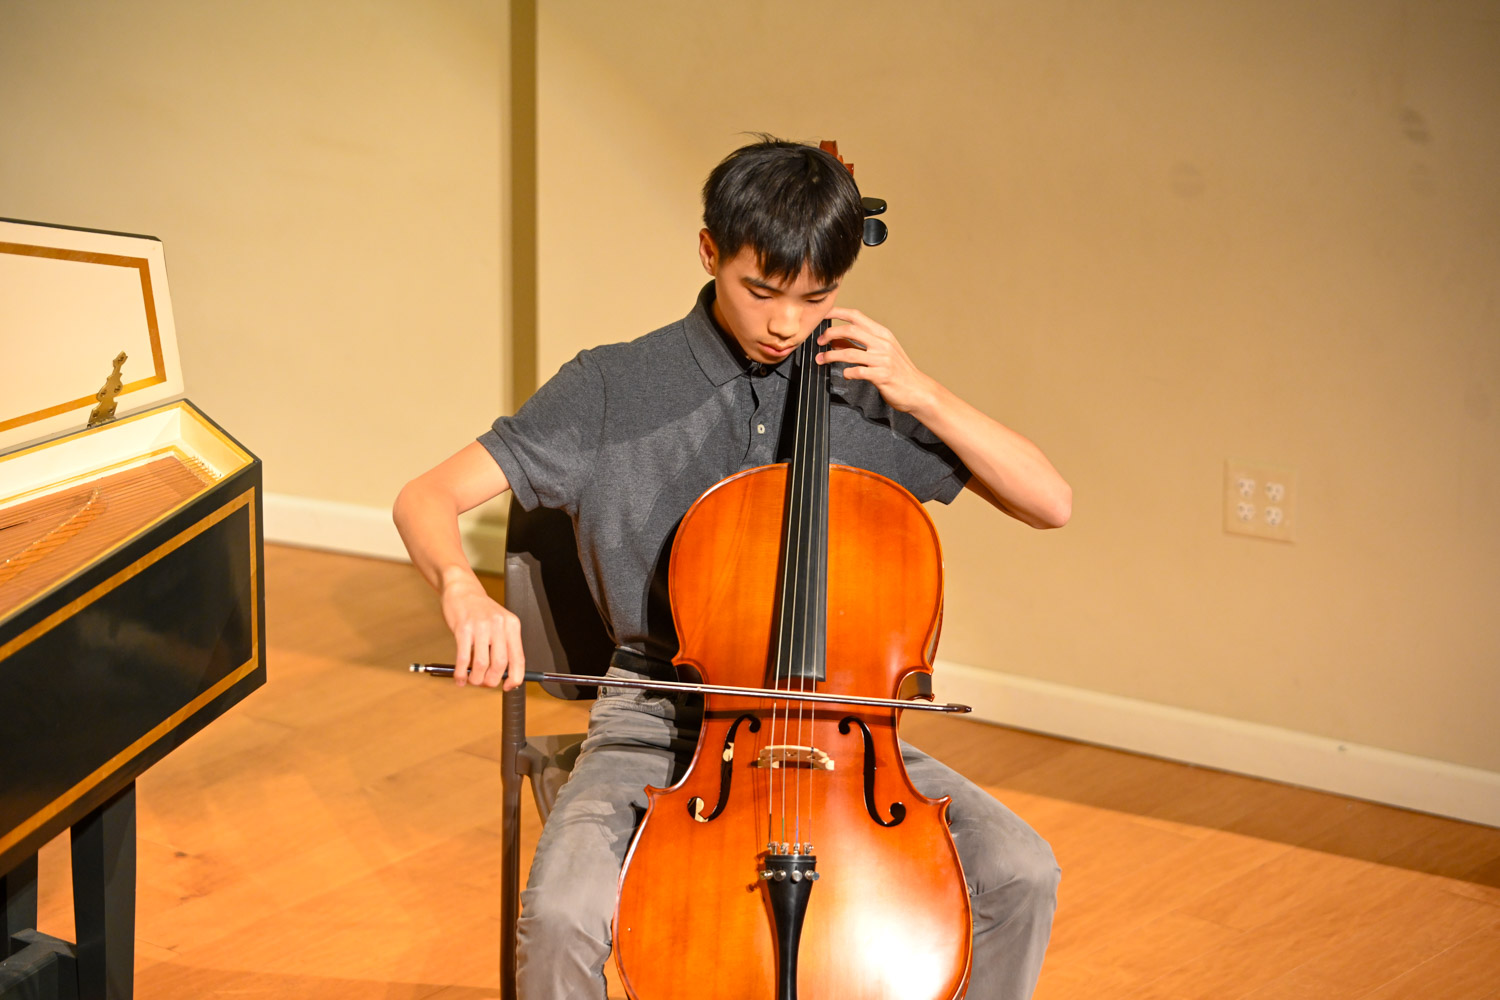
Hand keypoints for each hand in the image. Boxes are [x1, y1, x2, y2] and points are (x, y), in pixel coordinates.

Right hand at [440, 573, 525, 689]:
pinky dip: (461, 672)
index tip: (508, 686)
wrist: (462, 589)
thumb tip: (503, 676)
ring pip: (482, 664)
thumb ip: (503, 646)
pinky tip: (459, 678)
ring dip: (476, 678)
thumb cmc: (480, 610)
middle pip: (500, 664)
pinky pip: (464, 657)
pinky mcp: (463, 628)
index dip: (515, 678)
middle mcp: (499, 625)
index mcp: (512, 625)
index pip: (518, 658)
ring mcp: (480, 626)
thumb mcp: (499, 623)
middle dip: (492, 680)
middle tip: (484, 684)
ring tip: (471, 680)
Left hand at [816, 307, 937, 414]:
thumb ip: (858, 345)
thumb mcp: (880, 353)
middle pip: (851, 330)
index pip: (856, 316)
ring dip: (831, 356)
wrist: (918, 390)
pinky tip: (846, 374)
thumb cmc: (898, 371)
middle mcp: (883, 343)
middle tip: (819, 341)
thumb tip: (834, 341)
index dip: (837, 313)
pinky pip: (857, 372)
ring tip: (821, 359)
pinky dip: (847, 373)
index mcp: (882, 334)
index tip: (822, 314)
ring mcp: (883, 359)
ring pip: (850, 352)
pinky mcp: (882, 376)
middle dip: (830, 333)